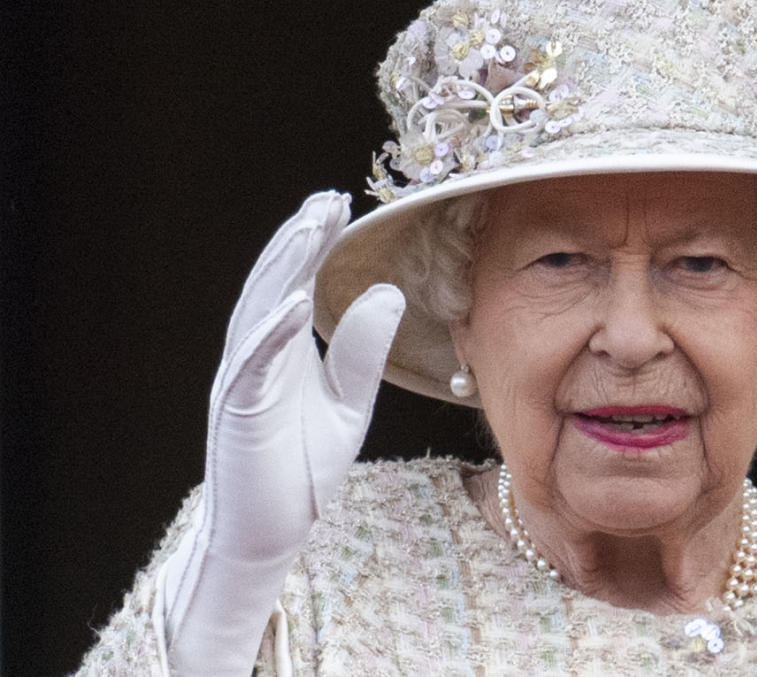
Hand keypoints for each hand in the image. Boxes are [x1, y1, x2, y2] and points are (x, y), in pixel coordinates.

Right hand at [159, 192, 405, 674]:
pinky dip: (272, 332)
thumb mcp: (349, 403)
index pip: (297, 283)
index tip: (340, 204)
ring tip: (311, 228)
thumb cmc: (302, 469)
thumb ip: (363, 351)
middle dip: (300, 240)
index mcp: (283, 351)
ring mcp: (242, 381)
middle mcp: (257, 356)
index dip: (315, 244)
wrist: (269, 532)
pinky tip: (296, 302)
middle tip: (329, 199)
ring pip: (259, 311)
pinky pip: (252, 366)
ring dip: (284, 268)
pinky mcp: (237, 412)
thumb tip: (389, 292)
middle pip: (275, 285)